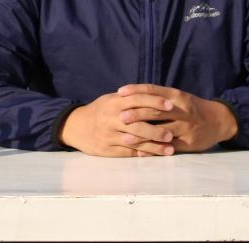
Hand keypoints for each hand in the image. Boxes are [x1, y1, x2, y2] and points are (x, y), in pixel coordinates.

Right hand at [59, 91, 176, 156]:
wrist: (76, 126)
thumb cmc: (100, 110)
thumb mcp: (112, 99)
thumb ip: (131, 97)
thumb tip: (157, 94)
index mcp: (114, 102)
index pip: (137, 99)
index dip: (154, 101)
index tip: (170, 105)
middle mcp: (111, 118)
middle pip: (138, 123)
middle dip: (157, 129)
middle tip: (173, 132)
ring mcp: (109, 135)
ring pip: (135, 141)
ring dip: (154, 146)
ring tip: (170, 149)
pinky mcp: (107, 150)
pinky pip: (128, 152)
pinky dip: (143, 154)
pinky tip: (155, 155)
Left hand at [118, 84, 237, 152]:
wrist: (219, 120)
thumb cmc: (194, 108)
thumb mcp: (180, 98)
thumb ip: (160, 98)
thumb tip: (133, 97)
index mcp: (177, 96)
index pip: (153, 90)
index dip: (136, 90)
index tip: (120, 92)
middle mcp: (181, 110)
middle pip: (155, 111)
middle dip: (136, 114)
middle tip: (120, 117)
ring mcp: (185, 127)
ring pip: (160, 131)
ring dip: (141, 135)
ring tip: (125, 138)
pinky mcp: (188, 143)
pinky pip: (167, 147)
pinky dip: (153, 150)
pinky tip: (140, 152)